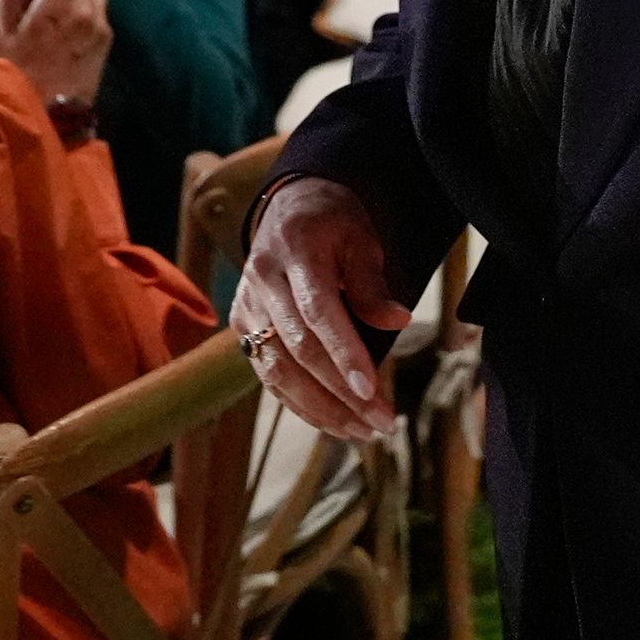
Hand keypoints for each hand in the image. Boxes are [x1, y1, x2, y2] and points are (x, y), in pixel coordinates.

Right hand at [230, 176, 407, 440]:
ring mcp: (246, 304)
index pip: (317, 312)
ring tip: (362, 432)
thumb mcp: (361, 238)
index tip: (371, 390)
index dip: (344, 354)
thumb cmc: (333, 222)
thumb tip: (398, 322)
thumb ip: (372, 284)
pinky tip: (332, 422)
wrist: (288, 206)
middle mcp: (262, 280)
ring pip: (277, 370)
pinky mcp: (241, 324)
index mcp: (294, 251)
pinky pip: (268, 372)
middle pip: (297, 349)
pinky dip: (299, 402)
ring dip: (321, 408)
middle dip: (340, 393)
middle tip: (381, 423)